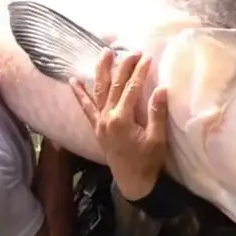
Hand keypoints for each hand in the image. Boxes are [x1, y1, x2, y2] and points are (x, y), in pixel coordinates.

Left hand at [69, 50, 167, 200]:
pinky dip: (79, 94)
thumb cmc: (147, 162)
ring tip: (105, 53)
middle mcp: (106, 118)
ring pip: (98, 91)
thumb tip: (162, 88)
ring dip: (101, 71)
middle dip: (123, 66)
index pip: (131, 89)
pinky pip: (85, 107)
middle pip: (114, 85)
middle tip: (132, 52)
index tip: (147, 57)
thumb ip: (156, 113)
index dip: (140, 72)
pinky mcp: (96, 127)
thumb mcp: (157, 139)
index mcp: (121, 120)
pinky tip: (73, 81)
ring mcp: (99, 122)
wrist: (132, 183)